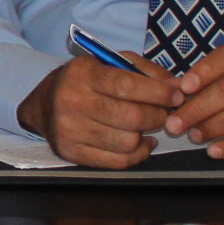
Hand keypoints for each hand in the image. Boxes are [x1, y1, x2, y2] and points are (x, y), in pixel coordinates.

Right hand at [18, 50, 179, 167]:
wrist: (44, 104)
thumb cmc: (85, 82)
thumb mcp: (109, 64)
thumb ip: (145, 71)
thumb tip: (179, 87)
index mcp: (81, 74)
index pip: (127, 86)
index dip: (159, 93)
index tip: (176, 96)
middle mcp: (71, 101)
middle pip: (131, 117)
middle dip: (158, 116)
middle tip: (165, 113)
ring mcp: (70, 129)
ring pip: (128, 141)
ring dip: (145, 135)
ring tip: (145, 125)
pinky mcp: (71, 152)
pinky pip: (118, 161)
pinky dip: (137, 154)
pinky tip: (139, 142)